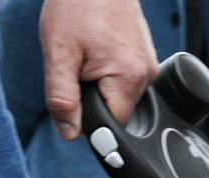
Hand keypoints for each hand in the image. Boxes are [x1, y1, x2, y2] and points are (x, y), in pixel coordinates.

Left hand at [38, 0, 156, 139]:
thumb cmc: (77, 6)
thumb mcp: (58, 53)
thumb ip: (62, 98)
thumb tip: (70, 133)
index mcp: (129, 79)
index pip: (110, 124)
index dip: (86, 119)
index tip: (73, 98)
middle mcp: (146, 76)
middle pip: (114, 110)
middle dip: (90, 97)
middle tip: (75, 66)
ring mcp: (149, 67)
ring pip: (117, 96)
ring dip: (97, 83)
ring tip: (86, 52)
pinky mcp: (146, 59)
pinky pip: (123, 80)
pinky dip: (106, 71)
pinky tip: (96, 49)